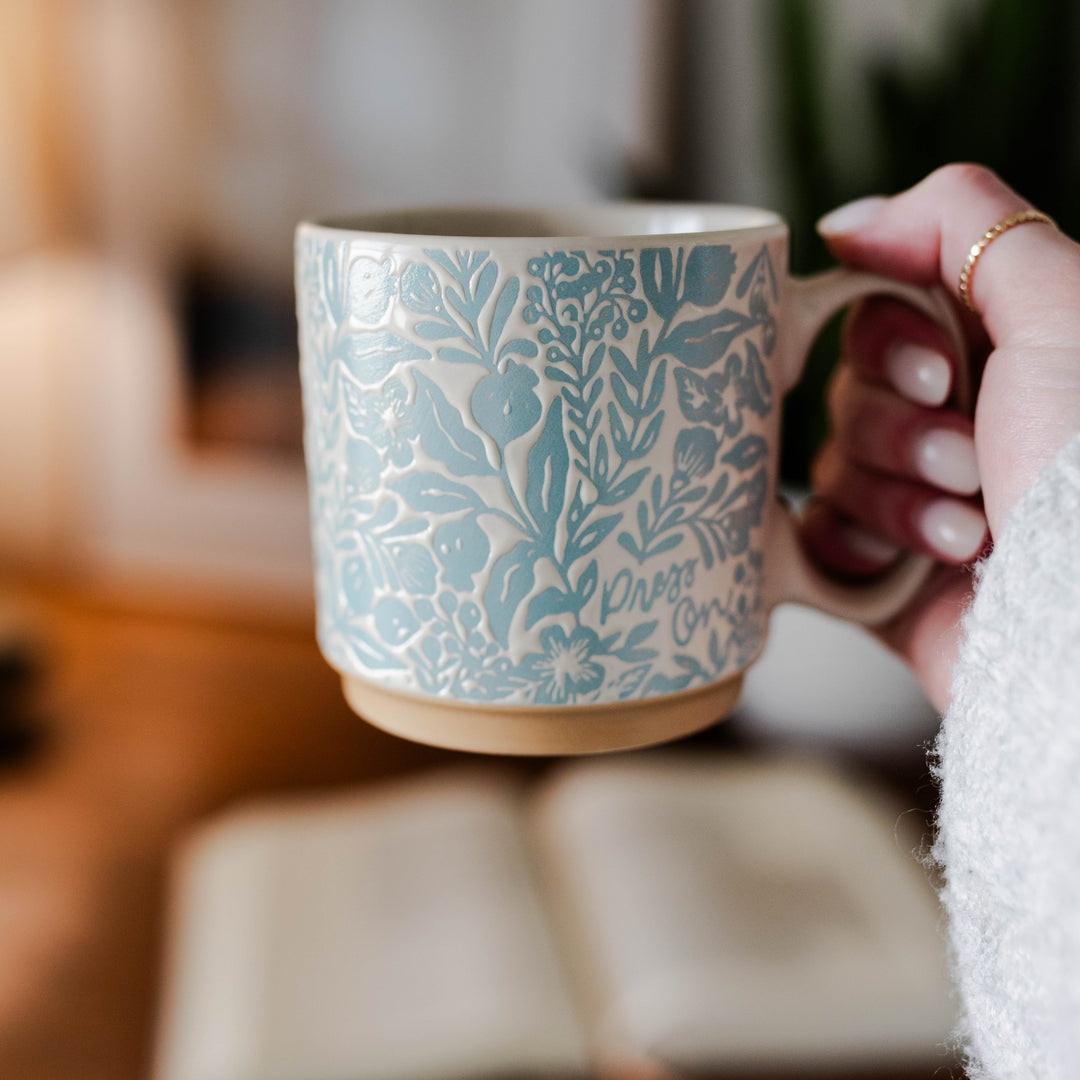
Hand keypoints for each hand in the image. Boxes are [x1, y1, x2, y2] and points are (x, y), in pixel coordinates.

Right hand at [803, 164, 1079, 709]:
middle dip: (902, 429)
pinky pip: (814, 533)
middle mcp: (955, 422)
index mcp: (997, 356)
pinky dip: (855, 546)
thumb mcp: (1061, 310)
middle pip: (848, 388)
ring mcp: (915, 499)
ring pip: (829, 462)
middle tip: (971, 464)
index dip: (886, 339)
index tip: (942, 375)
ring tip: (966, 532)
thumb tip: (848, 218)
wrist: (1078, 639)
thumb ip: (962, 223)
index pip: (878, 311)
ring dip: (894, 496)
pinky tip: (915, 566)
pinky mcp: (880, 570)